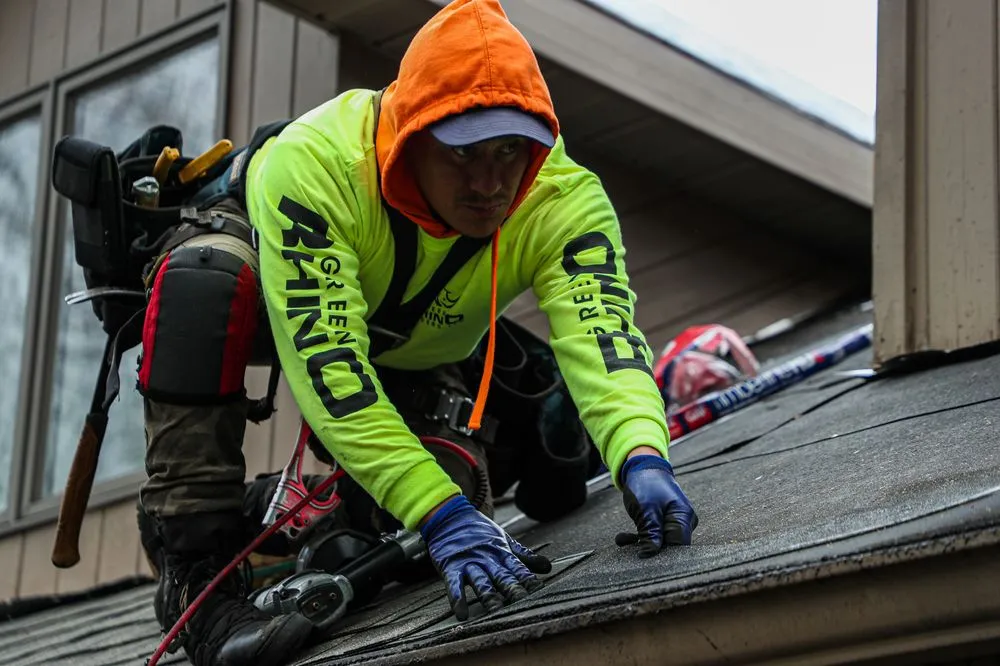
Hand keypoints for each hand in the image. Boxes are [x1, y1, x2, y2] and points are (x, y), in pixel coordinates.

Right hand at [420, 495, 550, 619]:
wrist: (449, 515)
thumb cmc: (479, 531)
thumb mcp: (503, 539)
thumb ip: (524, 556)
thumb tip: (548, 567)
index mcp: (501, 552)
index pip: (518, 568)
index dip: (528, 580)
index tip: (540, 592)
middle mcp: (487, 558)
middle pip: (502, 577)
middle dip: (513, 590)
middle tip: (523, 604)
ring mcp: (469, 563)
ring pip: (481, 582)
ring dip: (488, 596)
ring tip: (496, 611)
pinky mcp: (451, 567)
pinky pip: (454, 585)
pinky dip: (457, 599)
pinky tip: (462, 614)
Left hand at [615, 454, 697, 556]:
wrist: (642, 467)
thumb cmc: (646, 484)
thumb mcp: (646, 510)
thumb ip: (651, 534)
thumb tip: (650, 555)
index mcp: (684, 516)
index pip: (678, 547)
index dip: (662, 554)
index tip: (643, 555)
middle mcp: (684, 521)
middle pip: (670, 547)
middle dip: (648, 548)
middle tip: (627, 545)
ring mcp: (675, 522)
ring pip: (660, 542)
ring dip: (640, 542)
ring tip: (622, 539)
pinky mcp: (665, 522)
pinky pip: (655, 535)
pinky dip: (641, 536)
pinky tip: (625, 537)